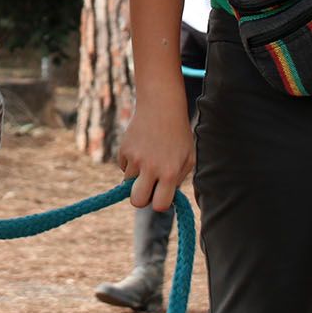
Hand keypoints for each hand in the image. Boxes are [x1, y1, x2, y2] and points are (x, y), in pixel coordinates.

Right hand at [115, 95, 193, 211]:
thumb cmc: (178, 135)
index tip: (161, 195)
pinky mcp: (123, 150)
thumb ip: (177, 180)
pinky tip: (141, 148)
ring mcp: (135, 158)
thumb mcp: (187, 158)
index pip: (159, 205)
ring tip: (148, 159)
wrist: (161, 107)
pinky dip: (130, 163)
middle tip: (147, 188)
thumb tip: (163, 198)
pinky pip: (124, 167)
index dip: (159, 203)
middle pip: (136, 202)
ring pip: (129, 183)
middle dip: (141, 199)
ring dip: (137, 177)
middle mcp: (150, 168)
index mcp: (170, 173)